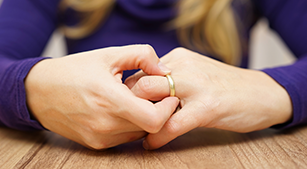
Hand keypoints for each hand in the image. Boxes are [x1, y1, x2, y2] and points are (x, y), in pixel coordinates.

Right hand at [25, 45, 178, 149]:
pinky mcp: (96, 144)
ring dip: (145, 119)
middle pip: (150, 128)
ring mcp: (100, 138)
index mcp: (109, 100)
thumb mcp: (109, 54)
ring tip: (135, 101)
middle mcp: (105, 124)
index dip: (168, 109)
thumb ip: (142, 56)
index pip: (154, 120)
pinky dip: (131, 125)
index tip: (169, 96)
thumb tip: (165, 71)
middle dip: (159, 112)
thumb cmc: (74, 70)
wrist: (39, 92)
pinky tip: (123, 110)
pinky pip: (125, 138)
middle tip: (154, 96)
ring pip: (139, 134)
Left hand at [125, 47, 291, 149]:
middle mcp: (184, 67)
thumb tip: (143, 94)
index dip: (130, 92)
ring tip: (137, 132)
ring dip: (140, 119)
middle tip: (127, 121)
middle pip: (141, 82)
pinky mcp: (208, 106)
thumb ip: (171, 79)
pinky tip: (152, 144)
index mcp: (179, 59)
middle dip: (129, 104)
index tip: (126, 107)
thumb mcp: (196, 73)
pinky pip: (172, 123)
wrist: (264, 93)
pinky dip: (158, 137)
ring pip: (152, 98)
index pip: (141, 71)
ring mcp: (196, 85)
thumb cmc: (225, 87)